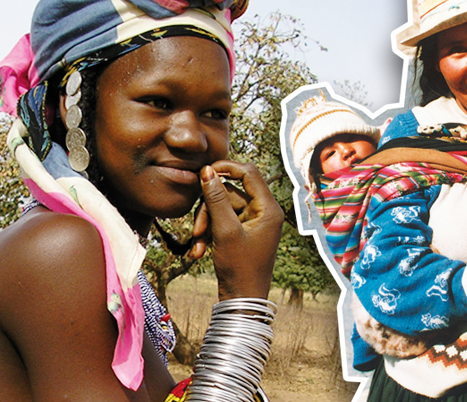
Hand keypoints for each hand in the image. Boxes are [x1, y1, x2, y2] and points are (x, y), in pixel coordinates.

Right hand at [203, 161, 284, 299]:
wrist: (242, 298)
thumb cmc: (239, 267)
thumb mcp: (225, 231)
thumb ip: (216, 199)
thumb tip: (207, 171)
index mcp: (269, 208)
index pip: (249, 172)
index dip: (226, 168)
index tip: (203, 170)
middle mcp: (264, 211)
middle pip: (230, 192)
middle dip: (209, 210)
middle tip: (197, 231)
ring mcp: (253, 221)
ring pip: (222, 208)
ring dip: (205, 225)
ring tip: (197, 247)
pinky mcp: (242, 231)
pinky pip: (221, 221)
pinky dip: (208, 234)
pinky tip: (198, 252)